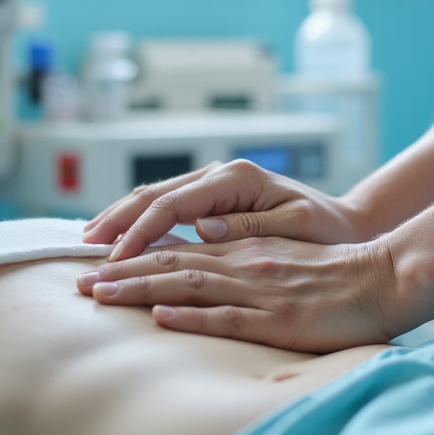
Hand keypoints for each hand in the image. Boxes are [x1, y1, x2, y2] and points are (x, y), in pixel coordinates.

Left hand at [75, 236, 404, 351]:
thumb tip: (202, 251)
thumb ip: (246, 253)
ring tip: (100, 295)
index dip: (134, 257)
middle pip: (171, 264)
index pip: (179, 250)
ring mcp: (260, 290)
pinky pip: (227, 316)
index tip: (97, 268)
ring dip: (139, 289)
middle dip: (120, 272)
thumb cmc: (338, 275)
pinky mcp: (278, 318)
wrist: (385, 280)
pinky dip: (191, 314)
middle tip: (77, 284)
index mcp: (246, 251)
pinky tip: (161, 315)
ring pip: (188, 284)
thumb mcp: (286, 256)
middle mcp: (245, 265)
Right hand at [83, 160, 369, 260]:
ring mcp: (215, 185)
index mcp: (237, 179)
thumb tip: (204, 226)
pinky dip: (141, 221)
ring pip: (155, 196)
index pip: (173, 205)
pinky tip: (120, 237)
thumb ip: (251, 228)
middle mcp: (221, 176)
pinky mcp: (215, 199)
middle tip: (85, 250)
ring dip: (122, 219)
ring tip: (89, 242)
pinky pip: (168, 207)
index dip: (139, 232)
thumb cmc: (328, 231)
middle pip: (154, 194)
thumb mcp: (297, 228)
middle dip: (117, 222)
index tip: (116, 258)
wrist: (348, 224)